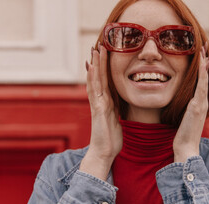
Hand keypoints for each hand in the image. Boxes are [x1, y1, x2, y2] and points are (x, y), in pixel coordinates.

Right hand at [79, 44, 122, 180]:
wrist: (104, 153)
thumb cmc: (111, 139)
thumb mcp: (116, 121)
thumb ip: (115, 110)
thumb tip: (117, 104)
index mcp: (106, 103)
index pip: (105, 82)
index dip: (104, 68)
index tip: (105, 55)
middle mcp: (100, 101)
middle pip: (98, 78)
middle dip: (98, 62)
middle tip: (98, 45)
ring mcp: (98, 104)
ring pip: (95, 81)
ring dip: (94, 65)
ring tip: (94, 50)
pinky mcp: (98, 109)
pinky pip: (95, 91)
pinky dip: (92, 78)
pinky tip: (91, 67)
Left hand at [173, 42, 208, 161]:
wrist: (186, 147)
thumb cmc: (183, 136)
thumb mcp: (184, 119)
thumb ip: (185, 111)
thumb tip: (182, 106)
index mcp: (198, 104)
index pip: (201, 82)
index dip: (202, 69)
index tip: (202, 56)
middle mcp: (202, 102)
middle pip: (205, 78)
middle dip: (205, 62)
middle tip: (205, 47)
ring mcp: (201, 104)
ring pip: (204, 80)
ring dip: (204, 64)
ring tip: (204, 50)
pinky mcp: (197, 106)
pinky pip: (201, 87)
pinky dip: (202, 75)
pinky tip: (202, 64)